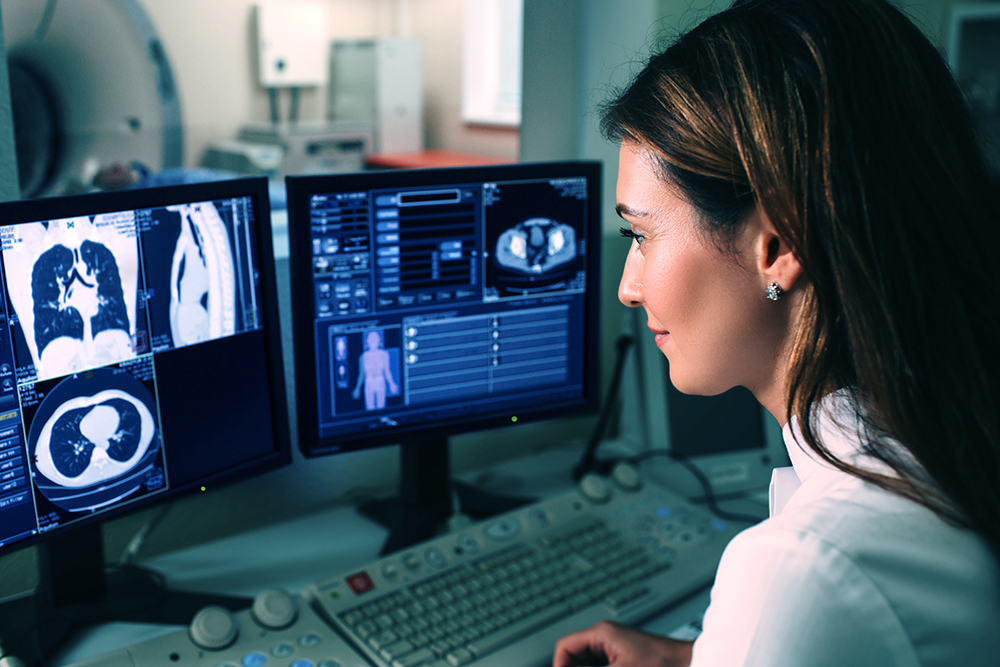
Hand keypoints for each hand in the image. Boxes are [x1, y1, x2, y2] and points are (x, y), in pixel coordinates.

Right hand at [553, 621, 693, 666]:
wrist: (691, 663)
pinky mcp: (625, 659)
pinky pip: (601, 665)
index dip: (559, 665)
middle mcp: (606, 638)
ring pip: (587, 663)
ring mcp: (615, 649)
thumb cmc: (663, 663)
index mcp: (601, 633)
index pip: (565, 647)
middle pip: (574, 656)